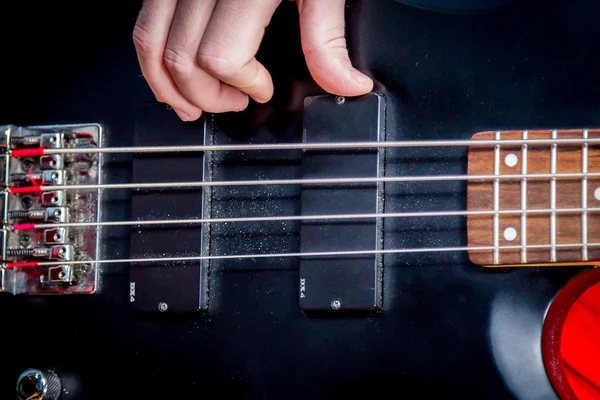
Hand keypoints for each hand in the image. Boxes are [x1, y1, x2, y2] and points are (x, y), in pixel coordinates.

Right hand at [133, 0, 373, 120]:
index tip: (262, 89)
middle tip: (232, 102)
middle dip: (207, 96)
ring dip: (167, 85)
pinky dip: (152, 55)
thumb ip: (326, 37)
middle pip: (183, 59)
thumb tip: (345, 83)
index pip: (222, 57)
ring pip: (151, 43)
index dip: (244, 84)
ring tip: (189, 105)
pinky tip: (168, 73)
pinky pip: (145, 21)